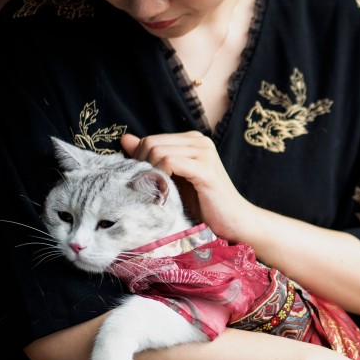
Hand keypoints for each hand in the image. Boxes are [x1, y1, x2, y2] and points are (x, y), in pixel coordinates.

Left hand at [120, 132, 260, 240]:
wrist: (234, 221)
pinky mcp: (206, 169)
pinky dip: (161, 177)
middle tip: (148, 190)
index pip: (151, 139)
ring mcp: (204, 153)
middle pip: (152, 143)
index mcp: (192, 140)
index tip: (143, 183)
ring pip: (158, 152)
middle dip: (142, 167)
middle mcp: (200, 141)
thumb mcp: (174, 178)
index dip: (140, 161)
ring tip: (158, 193)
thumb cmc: (204, 203)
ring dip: (151, 174)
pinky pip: (170, 162)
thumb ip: (152, 157)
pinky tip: (166, 193)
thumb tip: (126, 139)